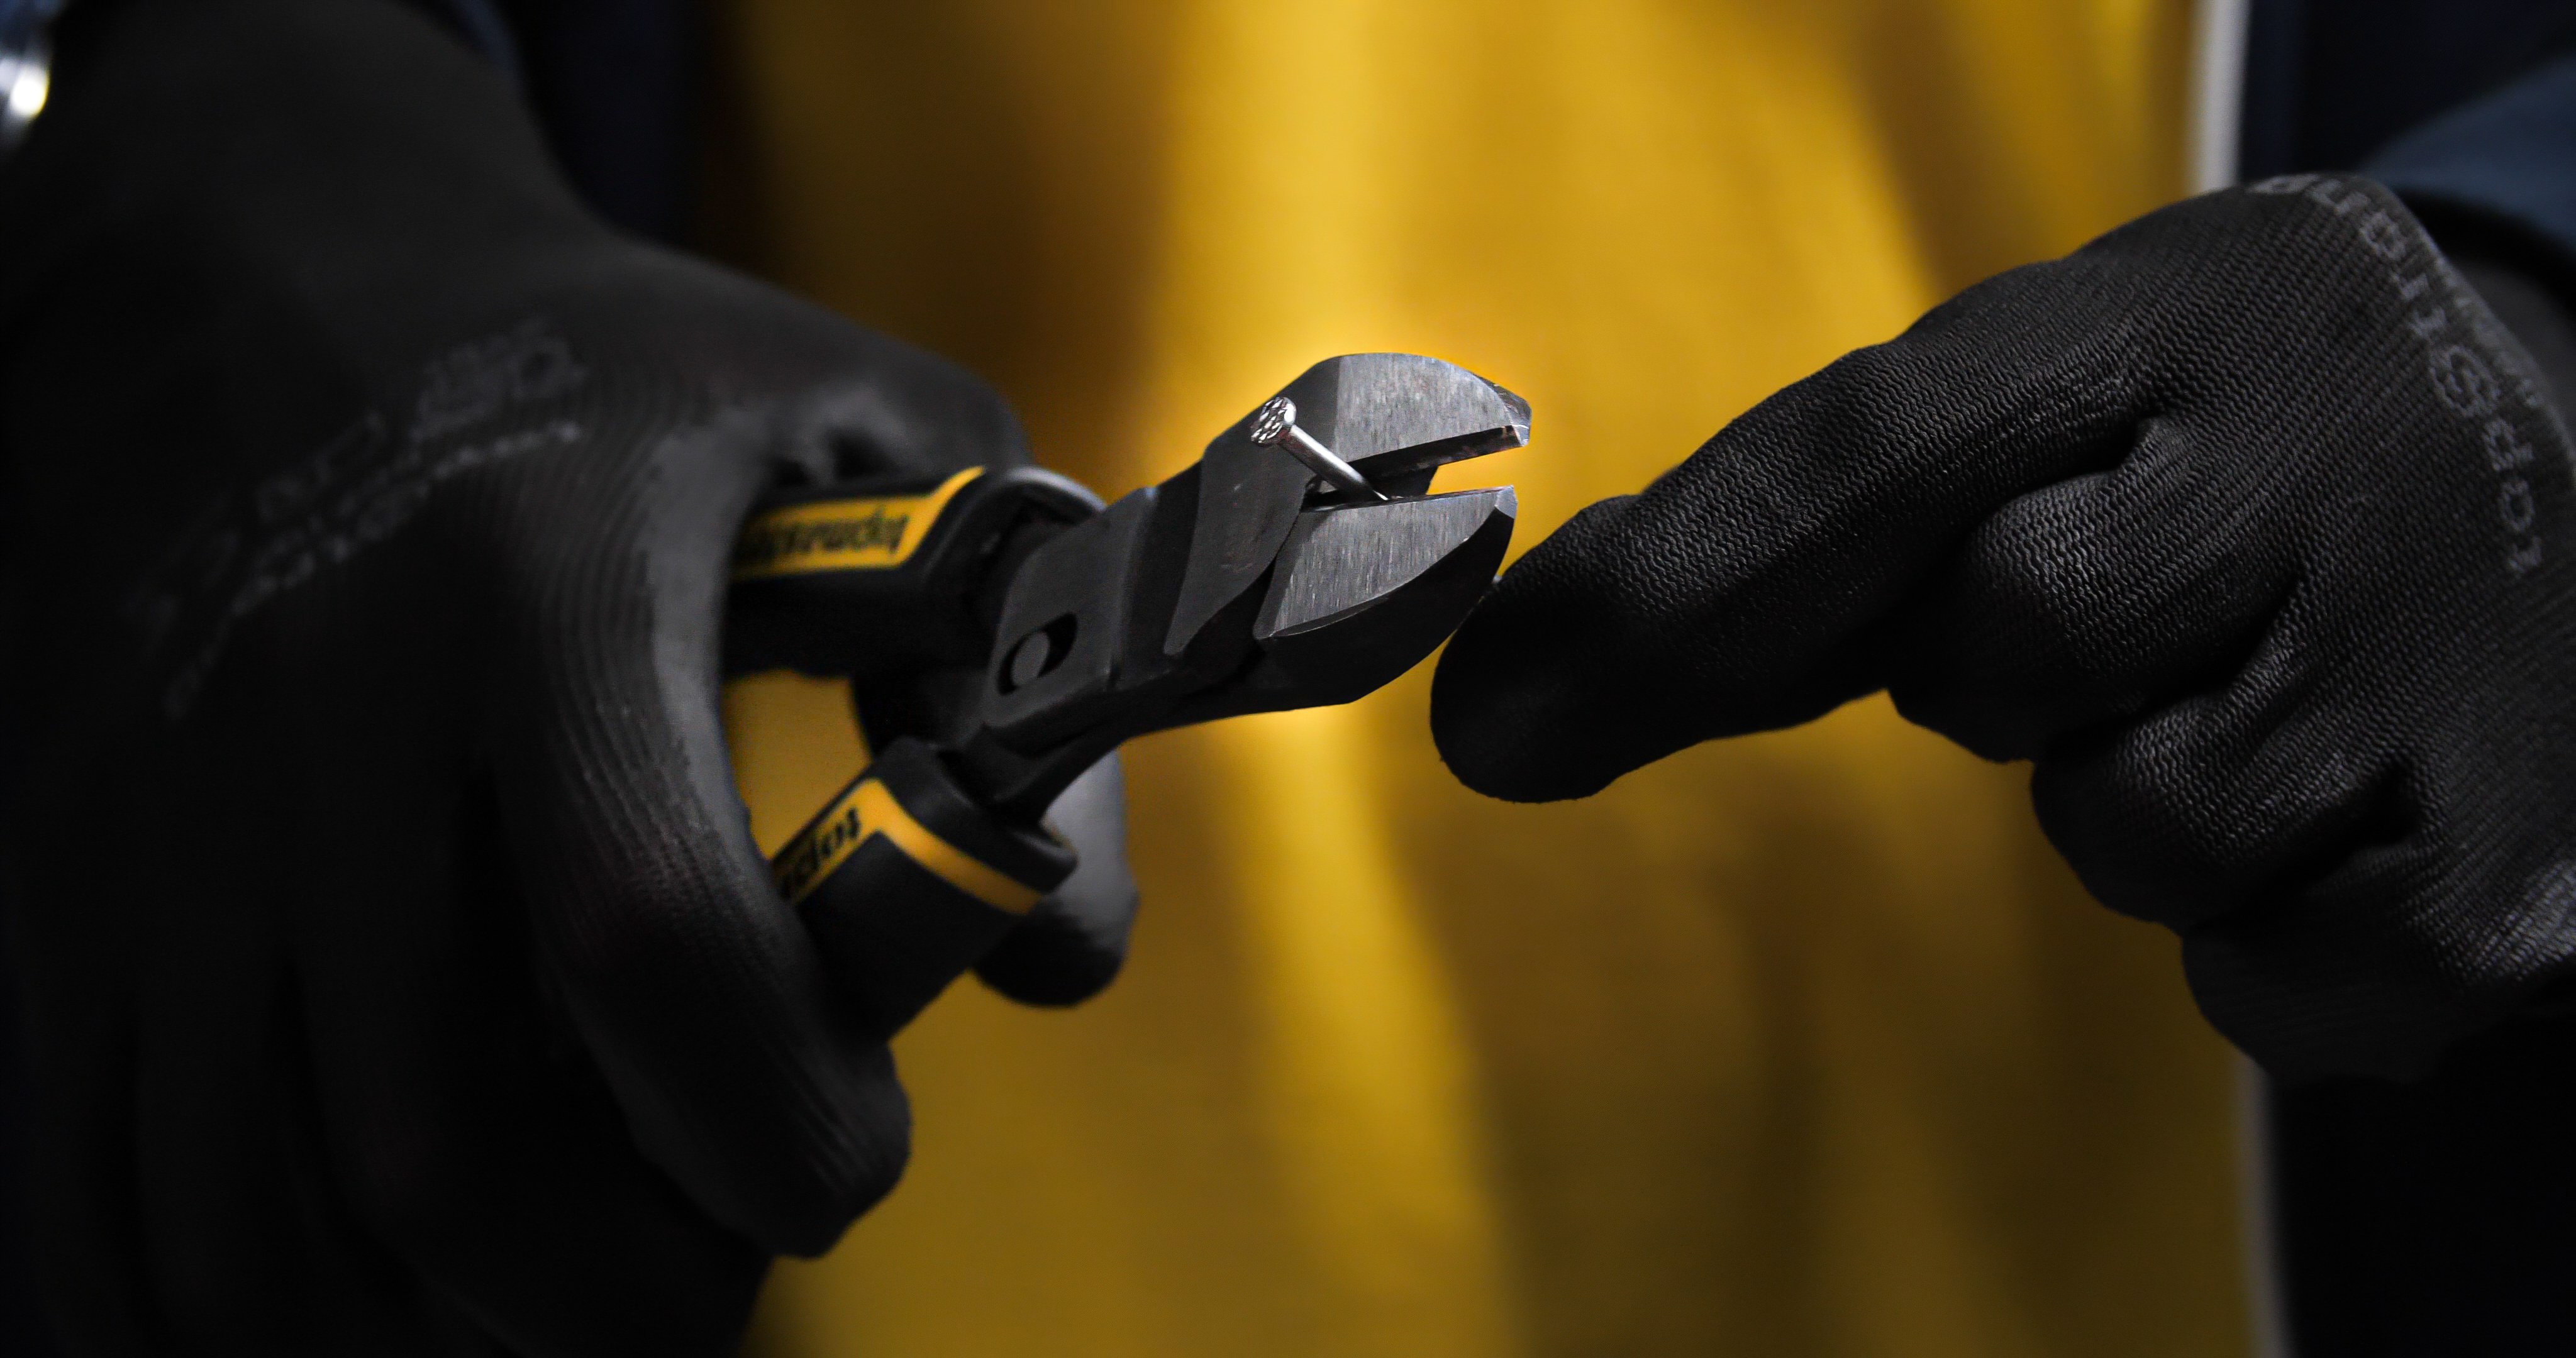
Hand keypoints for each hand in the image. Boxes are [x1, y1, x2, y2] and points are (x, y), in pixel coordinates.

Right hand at [0, 1, 1131, 1352]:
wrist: (271, 275)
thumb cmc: (627, 383)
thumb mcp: (879, 437)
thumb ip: (1006, 679)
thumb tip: (1056, 965)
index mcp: (543, 582)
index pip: (650, 928)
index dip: (776, 1114)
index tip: (851, 1154)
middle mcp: (323, 712)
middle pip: (436, 1142)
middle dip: (626, 1285)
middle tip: (723, 1255)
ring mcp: (157, 817)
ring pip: (254, 1221)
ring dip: (444, 1326)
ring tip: (575, 1271)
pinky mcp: (56, 881)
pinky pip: (108, 1196)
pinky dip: (249, 1304)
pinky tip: (392, 1269)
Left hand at [1434, 175, 2575, 1081]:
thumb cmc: (2224, 442)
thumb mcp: (2040, 401)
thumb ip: (1784, 534)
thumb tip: (1500, 702)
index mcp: (2161, 322)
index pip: (1868, 456)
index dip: (1673, 593)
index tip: (1490, 723)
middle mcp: (2320, 466)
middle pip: (2001, 652)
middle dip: (1999, 670)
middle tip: (2106, 612)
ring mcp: (2444, 673)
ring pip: (2138, 827)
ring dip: (2140, 789)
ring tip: (2250, 690)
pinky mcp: (2520, 880)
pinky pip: (2270, 979)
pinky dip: (2268, 925)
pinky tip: (2345, 802)